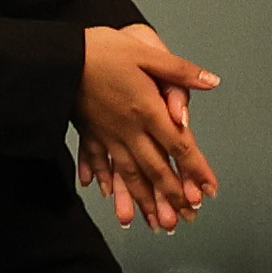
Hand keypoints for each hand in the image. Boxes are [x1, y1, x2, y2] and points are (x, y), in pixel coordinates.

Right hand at [75, 21, 221, 228]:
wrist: (60, 57)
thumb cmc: (103, 50)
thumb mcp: (146, 53)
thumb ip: (180, 71)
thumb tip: (211, 81)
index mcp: (147, 111)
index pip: (179, 147)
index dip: (196, 170)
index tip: (208, 191)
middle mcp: (129, 130)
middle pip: (156, 169)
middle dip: (174, 196)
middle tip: (188, 217)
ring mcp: (107, 135)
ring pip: (130, 175)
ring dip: (145, 200)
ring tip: (156, 222)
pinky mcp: (90, 132)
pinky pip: (100, 163)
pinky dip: (106, 180)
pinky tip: (108, 194)